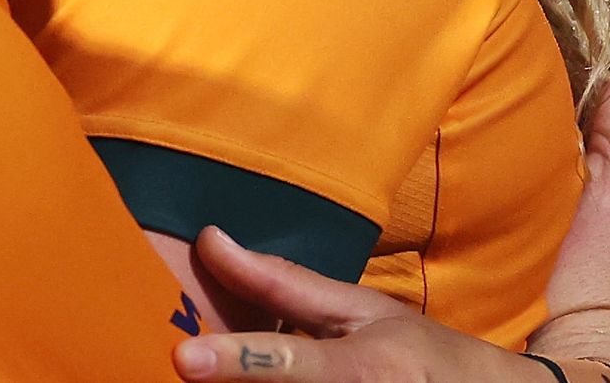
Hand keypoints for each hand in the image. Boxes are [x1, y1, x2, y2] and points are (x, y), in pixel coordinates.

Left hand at [170, 228, 550, 380]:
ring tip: (230, 369)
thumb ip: (284, 285)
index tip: (186, 359)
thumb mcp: (364, 311)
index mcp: (367, 370)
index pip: (292, 363)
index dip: (240, 362)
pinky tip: (257, 379)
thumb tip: (210, 241)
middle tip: (200, 364)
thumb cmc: (422, 355)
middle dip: (229, 381)